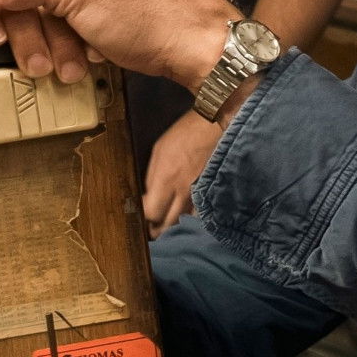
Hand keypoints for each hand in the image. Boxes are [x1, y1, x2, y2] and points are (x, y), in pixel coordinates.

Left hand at [143, 109, 219, 230]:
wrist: (214, 126)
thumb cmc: (185, 134)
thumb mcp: (158, 150)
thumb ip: (152, 176)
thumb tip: (148, 194)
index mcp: (166, 180)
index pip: (151, 212)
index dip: (144, 217)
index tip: (142, 214)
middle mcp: (184, 192)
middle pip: (169, 224)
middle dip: (158, 229)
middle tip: (152, 229)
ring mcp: (200, 194)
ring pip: (186, 222)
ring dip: (176, 226)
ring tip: (169, 226)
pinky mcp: (211, 192)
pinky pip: (201, 213)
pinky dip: (193, 219)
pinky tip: (188, 218)